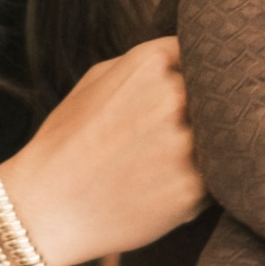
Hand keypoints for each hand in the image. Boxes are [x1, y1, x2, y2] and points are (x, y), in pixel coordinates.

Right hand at [0, 37, 200, 265]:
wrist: (44, 209)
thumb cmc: (66, 143)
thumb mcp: (96, 81)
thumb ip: (148, 65)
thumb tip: (191, 57)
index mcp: (149, 64)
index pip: (202, 55)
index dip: (195, 76)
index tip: (187, 92)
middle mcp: (172, 97)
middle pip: (217, 97)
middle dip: (202, 113)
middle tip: (169, 136)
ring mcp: (186, 144)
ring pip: (220, 140)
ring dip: (204, 151)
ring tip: (159, 165)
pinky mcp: (194, 189)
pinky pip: (216, 180)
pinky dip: (196, 185)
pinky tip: (159, 189)